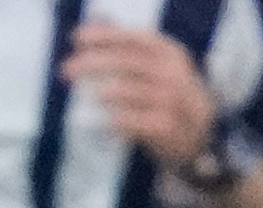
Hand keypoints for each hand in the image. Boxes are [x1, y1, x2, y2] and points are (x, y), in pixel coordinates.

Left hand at [63, 23, 214, 168]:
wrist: (197, 135)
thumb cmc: (167, 96)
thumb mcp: (154, 66)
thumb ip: (126, 45)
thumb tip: (96, 17)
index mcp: (169, 53)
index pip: (136, 38)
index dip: (106, 35)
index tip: (76, 37)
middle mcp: (172, 72)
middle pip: (129, 62)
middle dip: (95, 63)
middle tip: (66, 69)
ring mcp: (171, 100)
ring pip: (131, 91)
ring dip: (106, 91)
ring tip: (90, 95)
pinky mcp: (164, 126)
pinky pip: (133, 121)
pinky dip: (116, 119)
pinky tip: (103, 121)